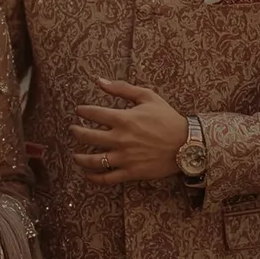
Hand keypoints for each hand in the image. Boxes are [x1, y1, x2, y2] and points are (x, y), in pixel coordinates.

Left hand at [70, 78, 186, 184]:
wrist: (186, 144)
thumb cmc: (167, 118)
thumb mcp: (147, 97)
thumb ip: (122, 88)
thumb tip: (99, 81)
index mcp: (123, 119)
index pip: (93, 114)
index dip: (83, 111)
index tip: (79, 111)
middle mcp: (120, 139)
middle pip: (88, 137)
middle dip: (76, 132)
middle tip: (73, 130)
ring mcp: (124, 157)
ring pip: (93, 160)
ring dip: (80, 158)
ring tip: (75, 155)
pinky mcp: (130, 172)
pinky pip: (107, 178)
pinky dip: (94, 177)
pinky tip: (88, 175)